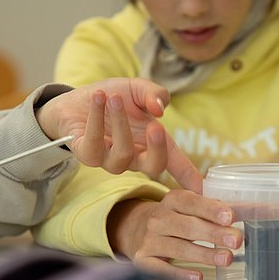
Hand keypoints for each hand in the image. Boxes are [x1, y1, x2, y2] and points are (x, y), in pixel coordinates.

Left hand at [36, 78, 201, 192]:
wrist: (76, 99)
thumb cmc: (113, 97)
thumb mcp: (138, 89)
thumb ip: (154, 94)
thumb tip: (160, 109)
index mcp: (150, 144)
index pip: (174, 163)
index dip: (189, 176)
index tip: (202, 189)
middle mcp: (132, 157)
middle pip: (153, 168)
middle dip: (157, 149)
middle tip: (156, 127)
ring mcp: (109, 159)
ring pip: (121, 154)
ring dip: (119, 123)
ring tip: (114, 98)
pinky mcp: (85, 153)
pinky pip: (94, 143)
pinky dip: (96, 118)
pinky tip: (99, 97)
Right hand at [107, 193, 278, 279]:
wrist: (135, 228)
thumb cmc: (179, 217)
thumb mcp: (198, 207)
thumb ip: (235, 208)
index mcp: (174, 200)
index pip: (192, 202)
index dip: (210, 208)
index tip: (229, 216)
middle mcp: (159, 218)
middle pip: (188, 226)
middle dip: (212, 233)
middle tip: (237, 241)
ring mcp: (150, 239)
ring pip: (178, 247)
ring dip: (203, 254)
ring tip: (226, 259)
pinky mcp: (143, 260)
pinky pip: (161, 268)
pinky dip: (180, 273)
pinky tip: (199, 278)